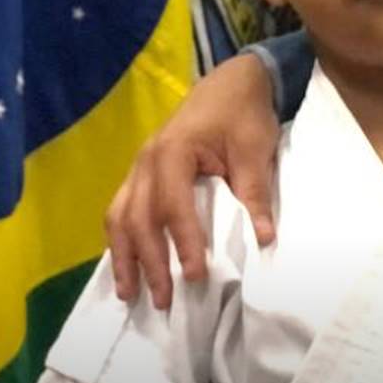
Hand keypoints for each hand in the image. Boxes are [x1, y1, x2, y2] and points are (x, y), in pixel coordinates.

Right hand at [105, 51, 278, 308]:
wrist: (233, 82)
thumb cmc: (244, 113)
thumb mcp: (255, 149)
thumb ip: (254, 193)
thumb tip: (262, 238)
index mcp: (173, 151)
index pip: (173, 205)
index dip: (182, 241)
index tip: (196, 274)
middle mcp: (146, 161)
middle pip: (139, 218)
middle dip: (149, 262)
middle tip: (165, 300)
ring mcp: (139, 167)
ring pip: (120, 217)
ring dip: (125, 257)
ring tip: (131, 295)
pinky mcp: (142, 173)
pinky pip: (122, 210)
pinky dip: (122, 240)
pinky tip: (127, 266)